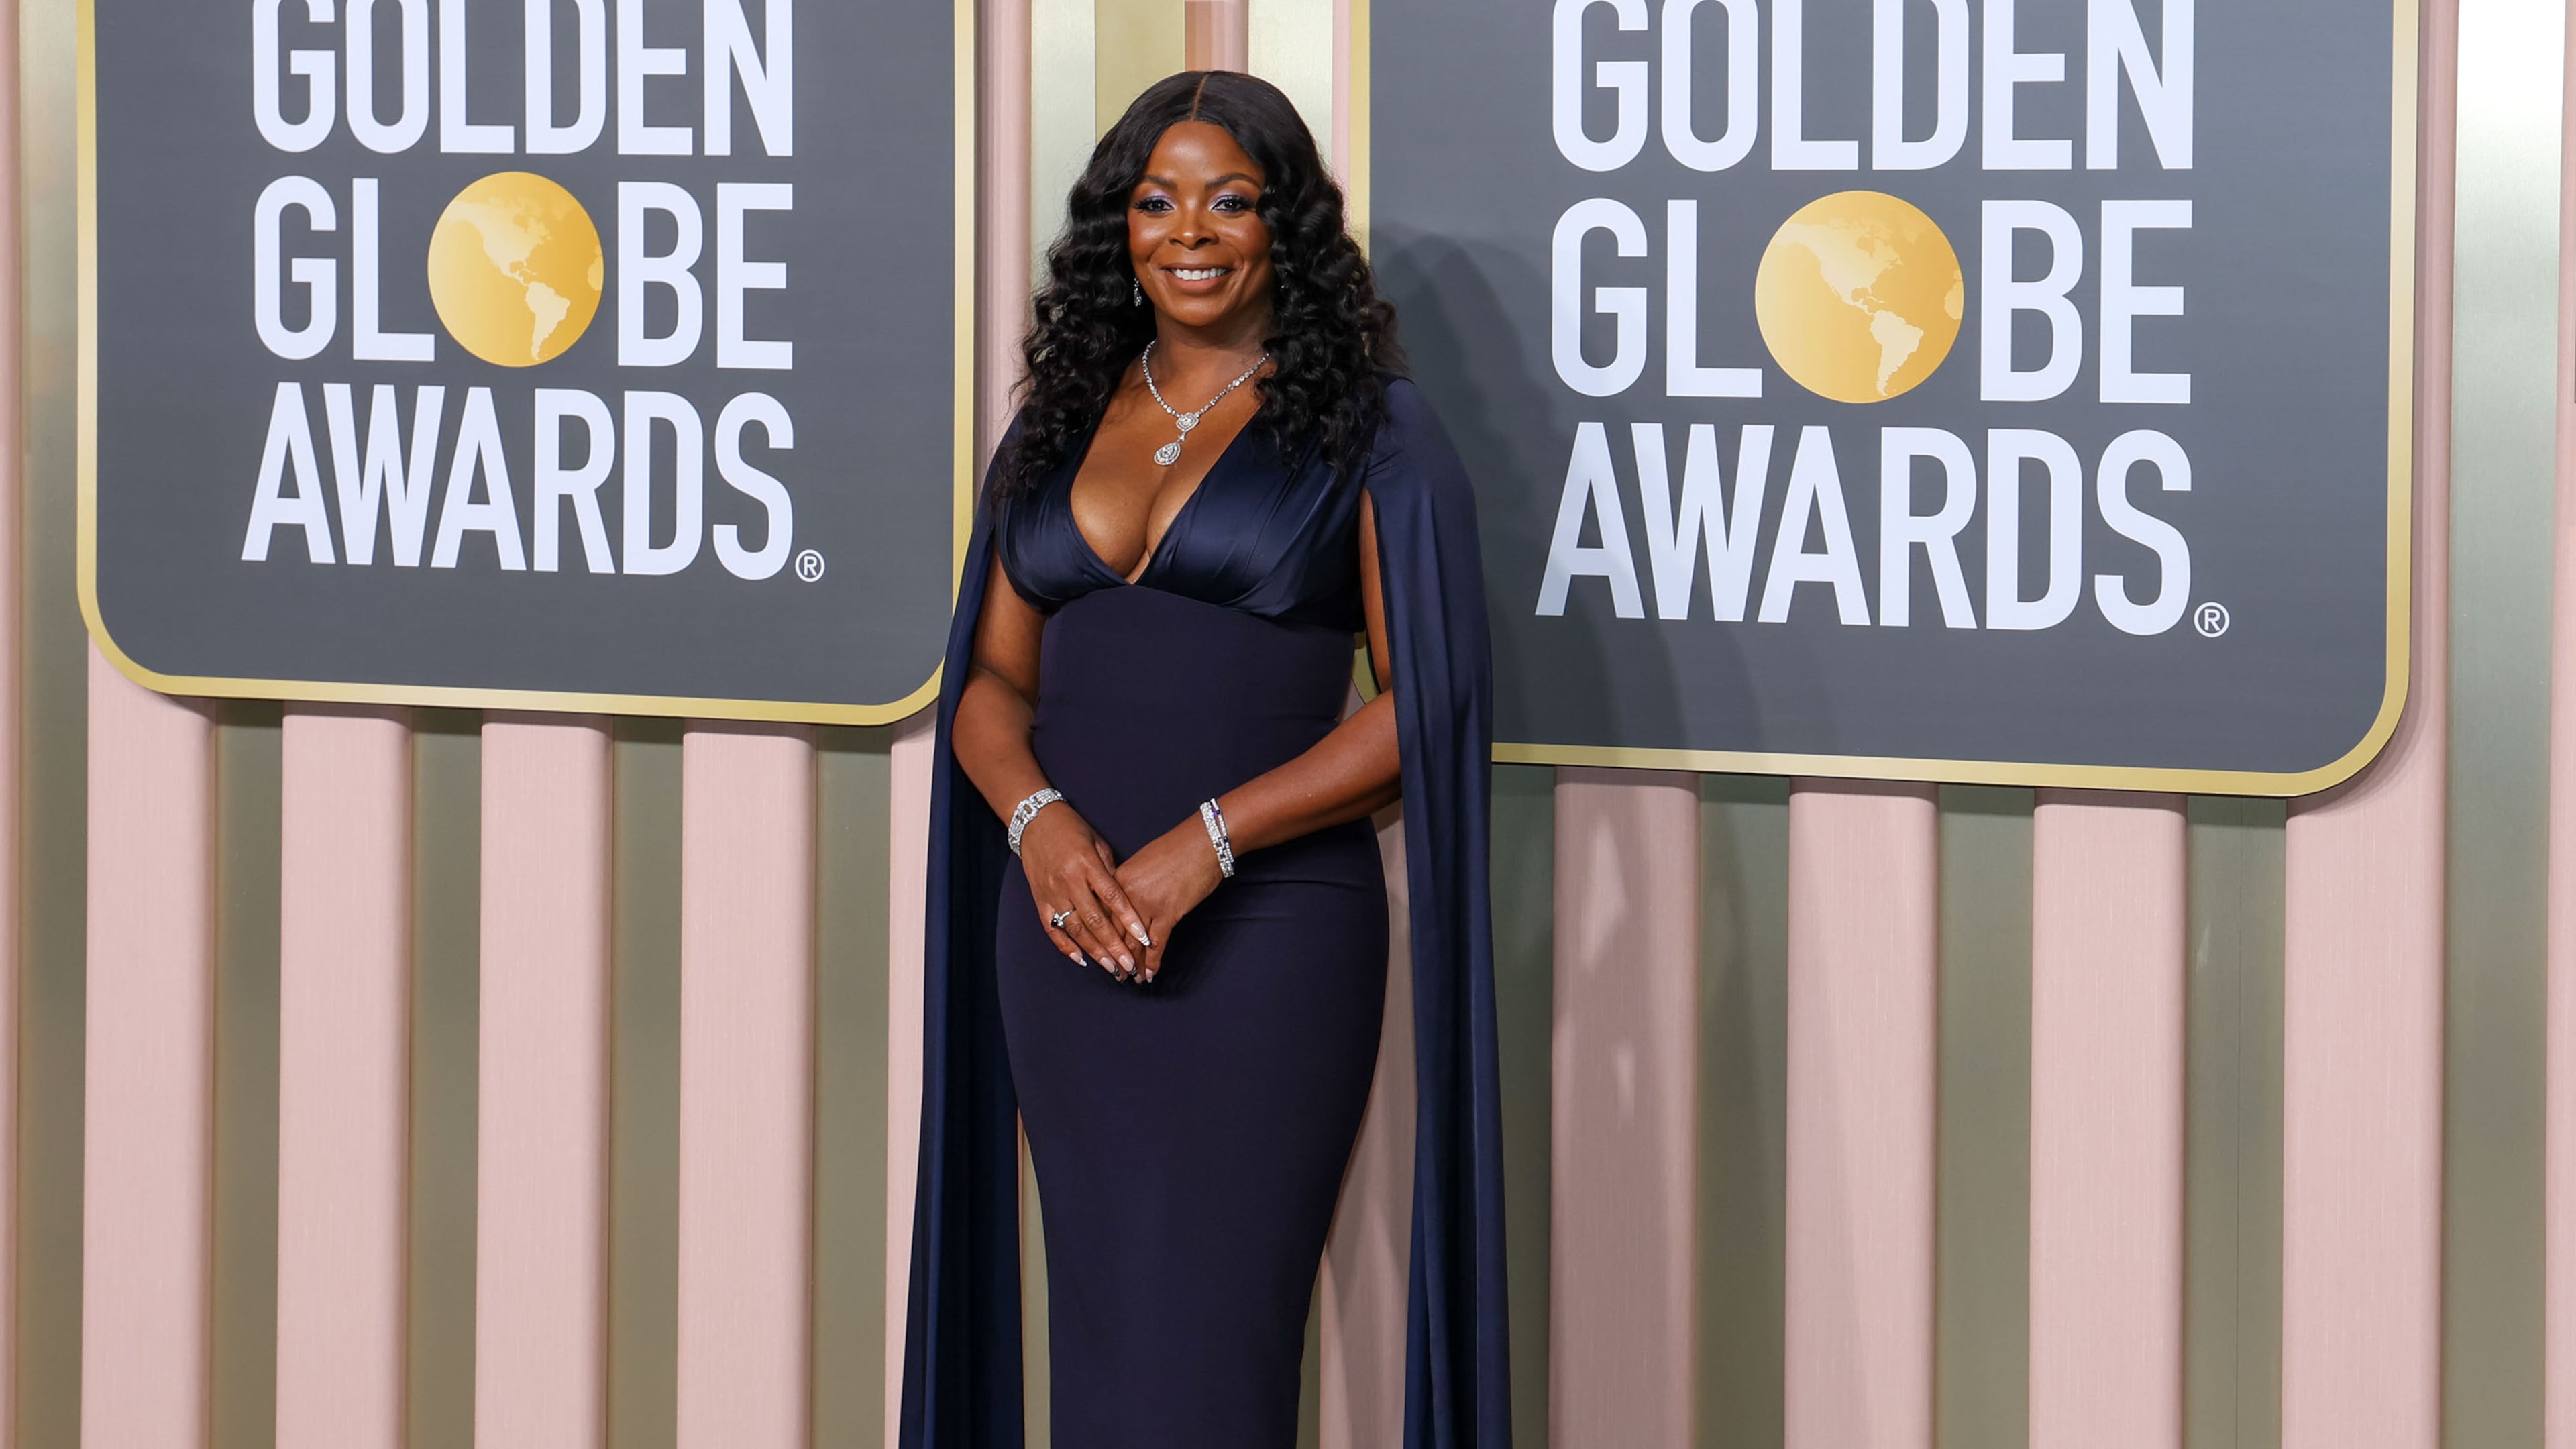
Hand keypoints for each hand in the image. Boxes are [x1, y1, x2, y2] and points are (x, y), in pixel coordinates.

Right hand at [1018, 804, 1150, 980]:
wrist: (1034, 820)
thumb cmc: (1072, 828)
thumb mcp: (1097, 843)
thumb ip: (1110, 872)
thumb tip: (1124, 901)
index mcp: (1087, 864)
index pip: (1112, 897)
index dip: (1129, 919)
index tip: (1144, 939)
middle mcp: (1069, 881)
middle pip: (1095, 920)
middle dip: (1114, 946)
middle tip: (1129, 966)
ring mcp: (1052, 892)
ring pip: (1075, 929)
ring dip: (1094, 951)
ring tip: (1112, 968)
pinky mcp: (1038, 899)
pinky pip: (1051, 928)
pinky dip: (1065, 945)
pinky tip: (1080, 959)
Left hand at [1112, 820, 1228, 982]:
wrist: (1203, 841)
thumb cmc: (1177, 848)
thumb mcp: (1142, 862)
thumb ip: (1130, 884)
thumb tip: (1127, 905)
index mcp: (1117, 880)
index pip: (1103, 915)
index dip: (1101, 937)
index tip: (1100, 951)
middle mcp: (1127, 894)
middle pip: (1114, 932)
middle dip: (1113, 956)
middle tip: (1113, 972)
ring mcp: (1146, 905)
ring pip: (1133, 943)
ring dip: (1132, 964)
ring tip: (1129, 978)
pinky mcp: (1168, 912)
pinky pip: (1157, 944)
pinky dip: (1153, 962)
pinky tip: (1150, 974)